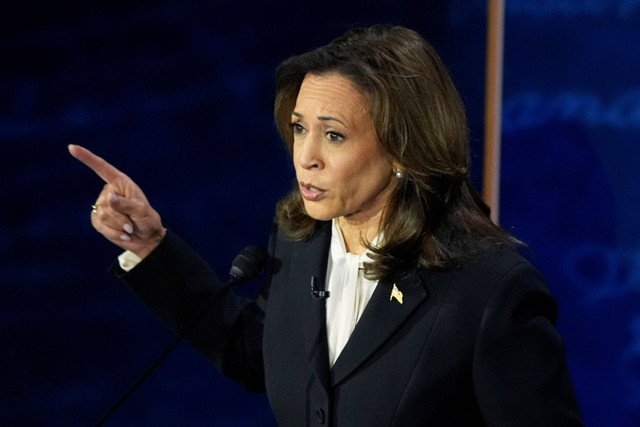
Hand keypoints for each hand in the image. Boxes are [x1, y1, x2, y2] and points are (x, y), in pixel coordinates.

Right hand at [68, 144, 165, 258]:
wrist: (146, 239)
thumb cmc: (148, 220)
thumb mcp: (142, 212)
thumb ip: (126, 204)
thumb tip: (108, 197)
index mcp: (120, 182)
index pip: (102, 168)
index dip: (87, 158)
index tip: (71, 147)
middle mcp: (109, 191)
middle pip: (106, 202)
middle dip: (121, 216)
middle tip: (133, 222)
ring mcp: (101, 205)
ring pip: (103, 214)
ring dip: (119, 225)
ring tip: (130, 228)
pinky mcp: (97, 219)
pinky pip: (100, 225)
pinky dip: (114, 232)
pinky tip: (124, 234)